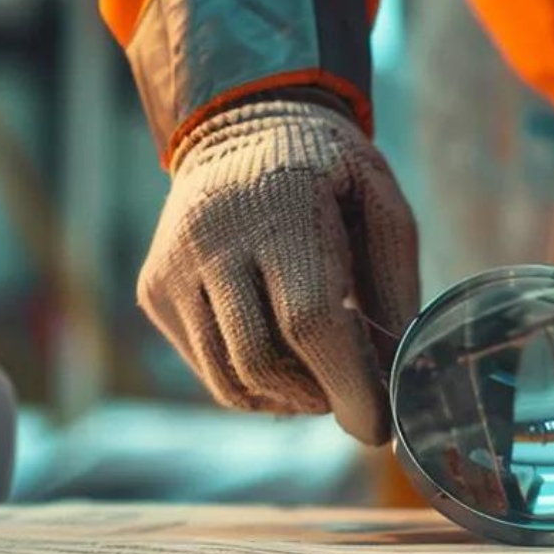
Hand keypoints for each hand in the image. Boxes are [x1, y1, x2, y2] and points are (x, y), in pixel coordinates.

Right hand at [138, 96, 420, 443]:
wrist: (242, 126)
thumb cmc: (329, 171)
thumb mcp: (382, 204)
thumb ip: (395, 285)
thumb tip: (398, 374)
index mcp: (281, 211)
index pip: (310, 322)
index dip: (348, 385)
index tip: (378, 427)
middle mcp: (213, 241)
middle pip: (264, 362)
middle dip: (320, 398)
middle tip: (356, 392)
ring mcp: (174, 270)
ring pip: (230, 379)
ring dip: (288, 399)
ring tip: (323, 372)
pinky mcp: (154, 292)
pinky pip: (208, 368)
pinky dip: (253, 382)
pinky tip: (284, 351)